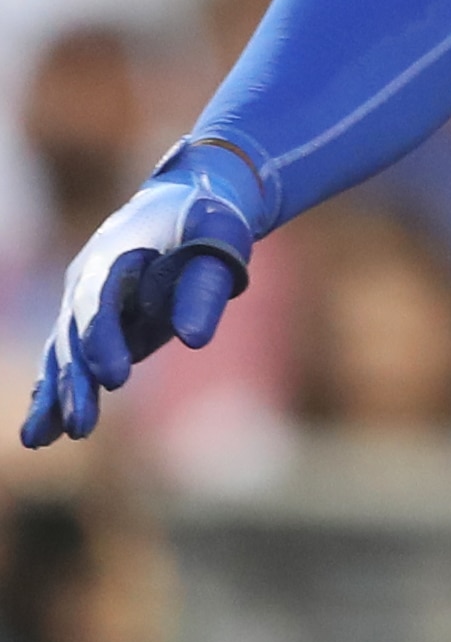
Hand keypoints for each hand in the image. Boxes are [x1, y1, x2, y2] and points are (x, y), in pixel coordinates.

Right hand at [22, 141, 259, 447]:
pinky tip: (42, 433)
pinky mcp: (92, 321)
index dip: (104, 339)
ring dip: (55, 394)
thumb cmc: (208, 220)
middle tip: (80, 427)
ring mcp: (84, 300)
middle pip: (74, 334)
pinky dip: (55, 392)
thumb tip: (194, 340)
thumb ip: (205, 287)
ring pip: (63, 351)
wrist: (187, 203)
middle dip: (75, 381)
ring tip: (41, 438)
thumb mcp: (220, 240)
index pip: (99, 301)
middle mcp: (88, 278)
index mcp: (115, 251)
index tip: (115, 380)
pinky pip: (68, 359)